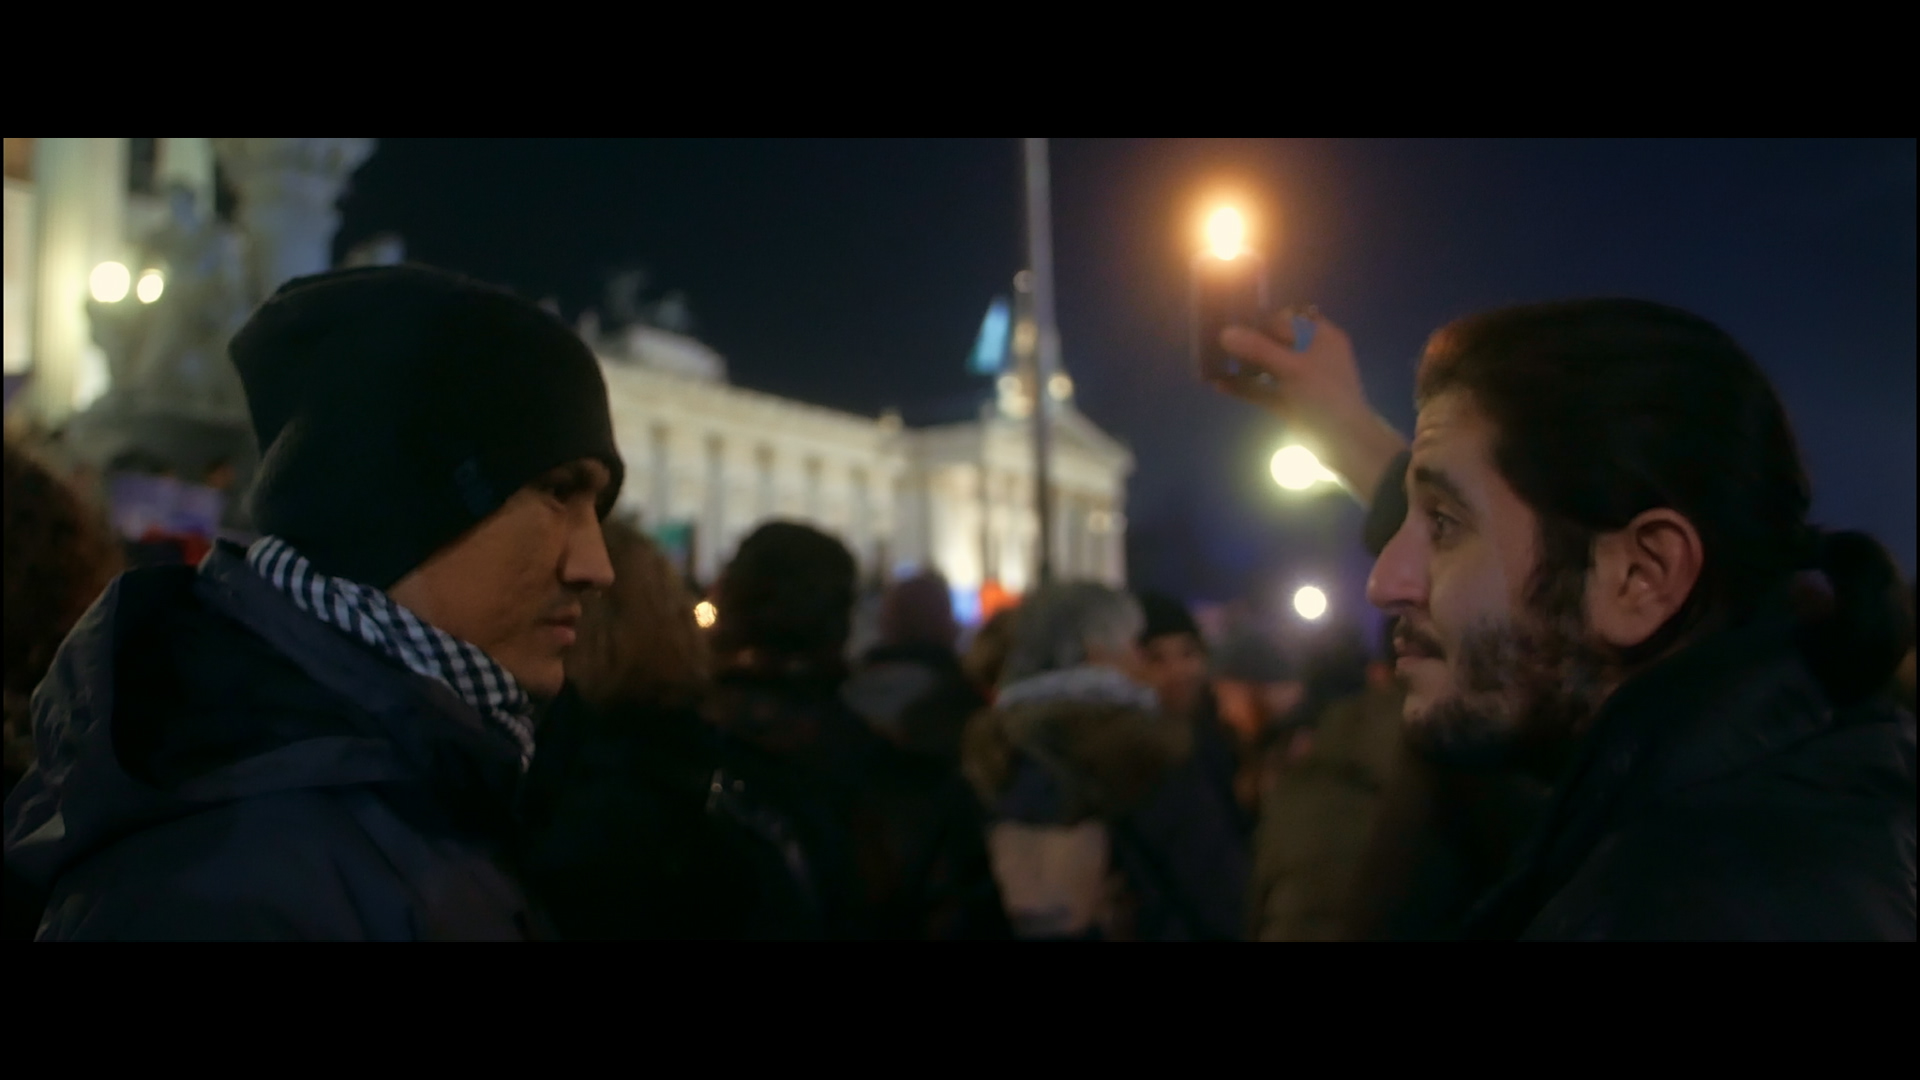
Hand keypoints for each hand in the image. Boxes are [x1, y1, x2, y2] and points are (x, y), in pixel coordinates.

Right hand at [1211, 309, 1408, 508]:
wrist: (1344, 444)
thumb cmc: (1326, 397)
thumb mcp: (1294, 368)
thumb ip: (1259, 348)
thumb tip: (1224, 333)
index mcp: (1321, 337)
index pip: (1287, 320)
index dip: (1261, 322)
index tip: (1233, 325)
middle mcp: (1309, 353)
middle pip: (1272, 341)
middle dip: (1245, 343)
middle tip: (1217, 343)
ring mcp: (1297, 379)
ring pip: (1264, 366)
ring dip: (1240, 365)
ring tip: (1211, 362)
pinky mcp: (1286, 402)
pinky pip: (1260, 389)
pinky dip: (1242, 387)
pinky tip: (1218, 384)